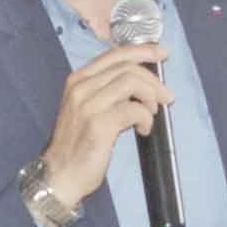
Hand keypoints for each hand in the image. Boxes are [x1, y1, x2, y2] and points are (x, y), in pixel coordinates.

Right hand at [44, 42, 172, 208]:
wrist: (59, 175)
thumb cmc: (77, 146)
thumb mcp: (86, 109)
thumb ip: (105, 91)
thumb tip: (140, 82)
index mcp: (77, 80)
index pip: (114, 54)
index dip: (142, 50)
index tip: (161, 53)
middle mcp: (80, 87)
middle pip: (127, 67)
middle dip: (153, 80)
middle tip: (166, 96)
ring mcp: (88, 104)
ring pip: (132, 82)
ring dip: (150, 98)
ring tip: (152, 114)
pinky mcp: (98, 124)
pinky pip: (134, 109)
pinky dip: (146, 118)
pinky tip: (143, 130)